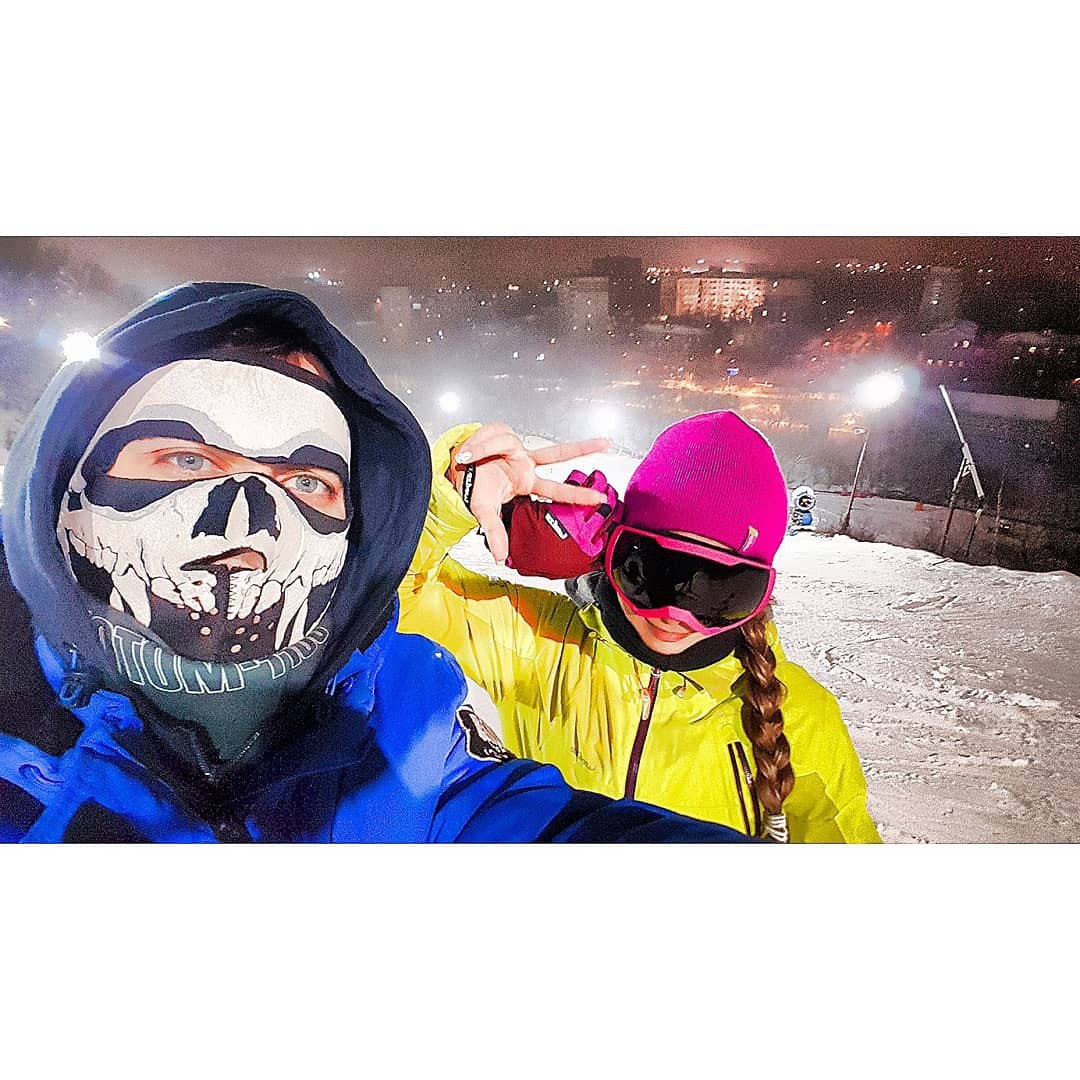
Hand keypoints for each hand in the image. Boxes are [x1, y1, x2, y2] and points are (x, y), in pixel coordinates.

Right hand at [448, 423, 611, 562]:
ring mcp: (517, 447)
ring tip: (467, 457)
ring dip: (483, 448)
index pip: (556, 490)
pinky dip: (477, 444)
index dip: (577, 495)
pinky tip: (468, 451)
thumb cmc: (474, 489)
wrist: (456, 471)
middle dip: (583, 448)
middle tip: (607, 444)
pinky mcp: (503, 433)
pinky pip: (492, 435)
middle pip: (558, 454)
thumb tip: (500, 558)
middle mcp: (526, 463)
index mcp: (526, 482)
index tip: (599, 499)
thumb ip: (495, 533)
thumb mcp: (484, 512)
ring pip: (506, 441)